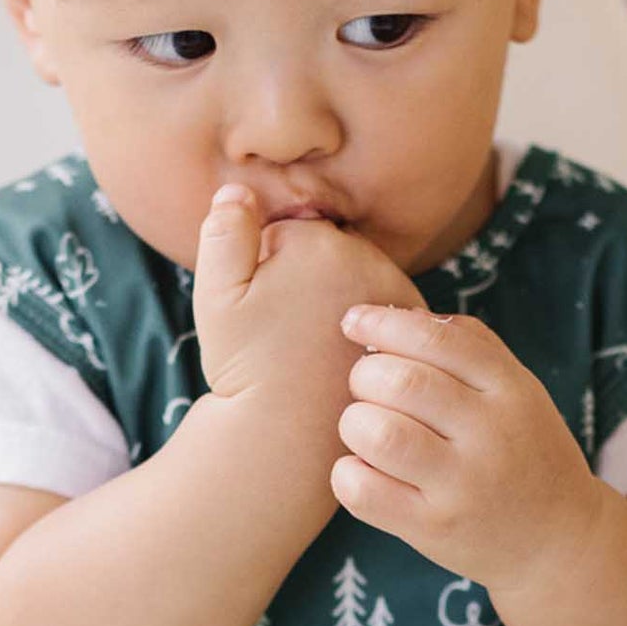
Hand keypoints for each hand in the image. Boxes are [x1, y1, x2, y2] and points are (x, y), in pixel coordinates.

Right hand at [191, 187, 425, 429]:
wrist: (286, 436)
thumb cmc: (245, 366)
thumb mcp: (216, 298)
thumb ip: (224, 234)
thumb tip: (239, 189)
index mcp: (324, 245)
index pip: (294, 233)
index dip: (268, 268)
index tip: (264, 310)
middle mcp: (372, 264)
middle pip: (334, 253)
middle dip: (308, 281)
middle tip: (288, 330)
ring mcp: (398, 298)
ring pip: (361, 281)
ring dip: (339, 303)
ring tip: (313, 345)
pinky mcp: (411, 333)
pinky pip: (384, 314)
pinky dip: (366, 330)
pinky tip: (341, 357)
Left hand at [331, 303, 604, 590]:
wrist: (557, 542)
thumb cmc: (523, 453)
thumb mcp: (519, 392)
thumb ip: (470, 347)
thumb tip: (391, 314)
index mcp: (511, 390)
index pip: (436, 339)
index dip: (383, 323)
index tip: (353, 323)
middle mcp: (491, 435)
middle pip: (400, 382)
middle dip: (364, 377)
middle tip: (367, 391)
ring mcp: (463, 486)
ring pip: (378, 434)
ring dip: (354, 423)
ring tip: (365, 431)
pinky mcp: (434, 529)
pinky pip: (363, 490)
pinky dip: (347, 473)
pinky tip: (363, 470)